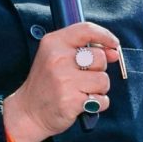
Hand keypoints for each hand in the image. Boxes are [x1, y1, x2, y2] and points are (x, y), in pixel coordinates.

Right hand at [5, 22, 120, 141]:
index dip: (106, 36)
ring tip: (81, 92)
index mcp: (53, 43)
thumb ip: (85, 50)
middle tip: (82, 78)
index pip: (87, 30)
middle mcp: (58, 59)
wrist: (28, 112)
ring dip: (98, 89)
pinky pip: (102, 100)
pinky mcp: (71, 100)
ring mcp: (64, 80)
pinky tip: (82, 104)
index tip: (113, 45)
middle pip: (100, 58)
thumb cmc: (46, 83)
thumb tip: (114, 52)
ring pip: (103, 80)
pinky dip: (97, 104)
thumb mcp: (57, 58)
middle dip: (98, 70)